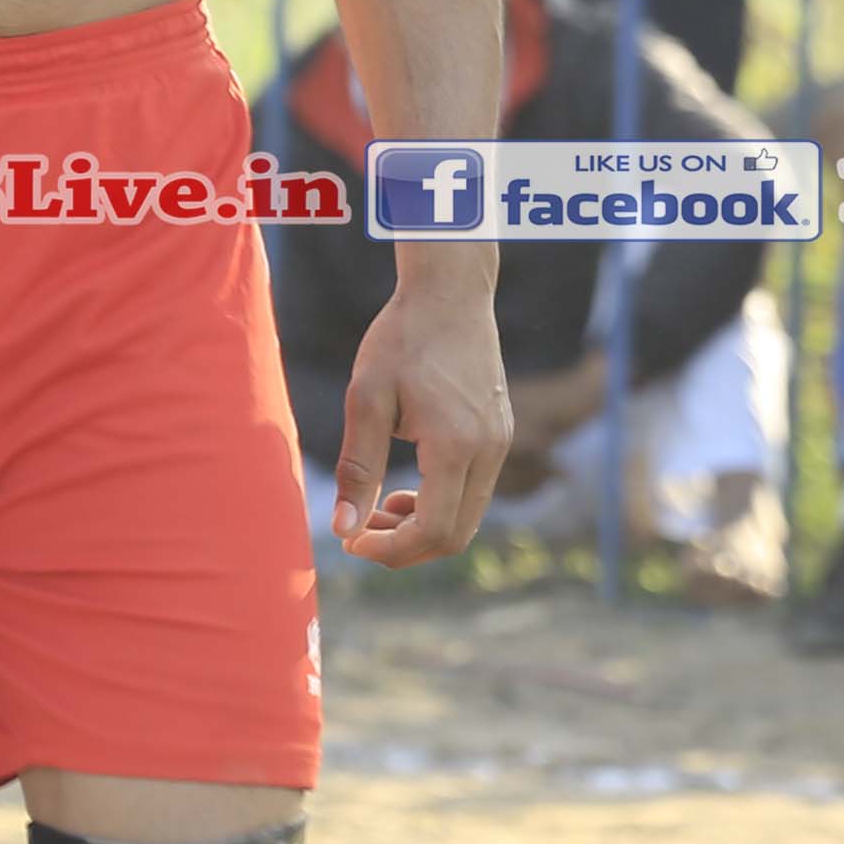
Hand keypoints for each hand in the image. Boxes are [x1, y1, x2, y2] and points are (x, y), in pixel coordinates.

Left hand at [335, 274, 512, 567]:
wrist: (449, 292)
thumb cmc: (402, 339)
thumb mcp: (366, 399)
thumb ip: (357, 469)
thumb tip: (343, 530)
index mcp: (455, 445)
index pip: (432, 531)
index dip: (390, 550)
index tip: (350, 543)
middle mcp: (488, 450)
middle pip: (455, 536)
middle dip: (404, 547)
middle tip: (359, 531)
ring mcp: (500, 442)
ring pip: (468, 518)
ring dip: (422, 528)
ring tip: (380, 506)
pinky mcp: (500, 434)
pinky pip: (475, 493)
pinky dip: (441, 505)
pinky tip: (409, 486)